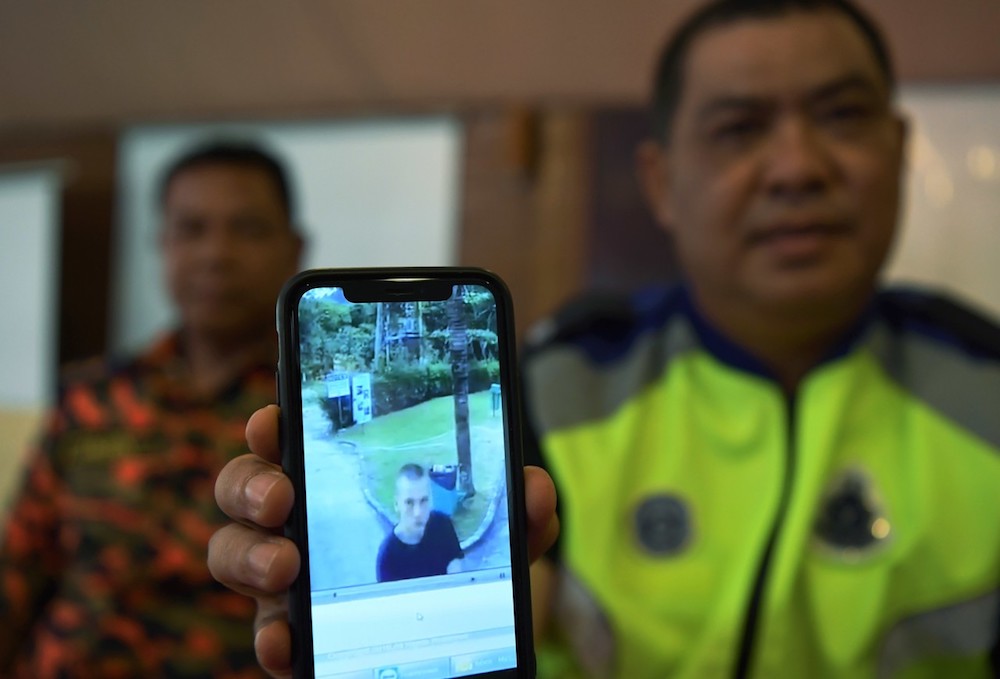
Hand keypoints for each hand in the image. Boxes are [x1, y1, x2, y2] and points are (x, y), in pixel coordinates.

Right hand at [208, 404, 558, 677]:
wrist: (458, 653)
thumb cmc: (461, 577)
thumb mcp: (498, 545)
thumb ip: (520, 516)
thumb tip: (534, 488)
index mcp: (339, 487)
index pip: (291, 444)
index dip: (272, 427)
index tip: (275, 421)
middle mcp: (302, 527)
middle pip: (246, 492)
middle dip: (250, 485)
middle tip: (281, 498)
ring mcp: (290, 583)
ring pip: (236, 555)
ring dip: (250, 555)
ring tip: (283, 566)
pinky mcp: (295, 637)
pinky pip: (267, 634)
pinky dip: (269, 636)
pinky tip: (285, 639)